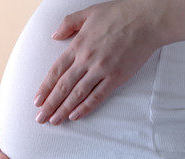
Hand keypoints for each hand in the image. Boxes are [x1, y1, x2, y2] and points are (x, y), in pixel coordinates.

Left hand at [33, 0, 158, 124]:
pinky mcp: (116, 77)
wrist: (147, 19)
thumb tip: (53, 36)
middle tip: (40, 118)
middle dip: (50, 104)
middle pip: (63, 86)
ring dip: (63, 109)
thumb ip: (68, 24)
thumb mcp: (88, 12)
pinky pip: (98, 95)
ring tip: (54, 121)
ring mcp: (101, 69)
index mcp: (78, 46)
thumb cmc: (119, 13)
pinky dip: (85, 107)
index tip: (37, 101)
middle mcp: (86, 60)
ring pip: (77, 94)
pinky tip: (75, 116)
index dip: (45, 88)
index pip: (56, 72)